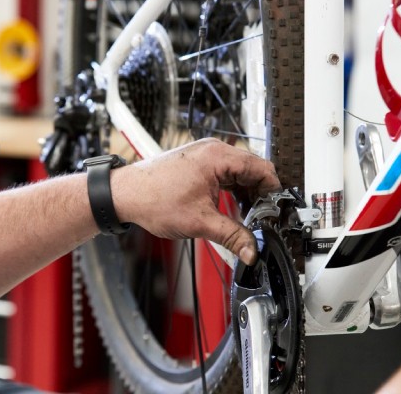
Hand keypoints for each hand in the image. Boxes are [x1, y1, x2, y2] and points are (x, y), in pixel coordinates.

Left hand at [111, 138, 280, 264]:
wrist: (125, 195)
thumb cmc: (152, 199)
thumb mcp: (199, 222)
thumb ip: (232, 236)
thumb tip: (252, 250)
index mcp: (217, 157)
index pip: (261, 168)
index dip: (273, 191)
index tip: (276, 211)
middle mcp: (213, 150)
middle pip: (252, 169)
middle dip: (260, 195)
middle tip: (264, 219)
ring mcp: (205, 155)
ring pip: (240, 173)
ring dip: (247, 194)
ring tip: (249, 218)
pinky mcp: (198, 164)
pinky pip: (226, 174)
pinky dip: (233, 190)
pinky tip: (233, 209)